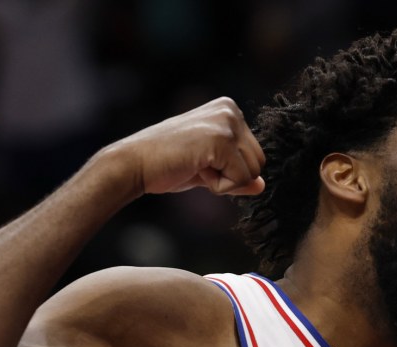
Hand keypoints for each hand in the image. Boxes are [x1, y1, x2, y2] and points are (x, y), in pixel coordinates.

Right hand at [101, 97, 265, 196]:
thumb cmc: (167, 164)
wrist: (134, 164)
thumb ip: (236, 173)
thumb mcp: (209, 169)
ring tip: (195, 166)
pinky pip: (240, 179)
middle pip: (258, 163)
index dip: (228, 169)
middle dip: (230, 176)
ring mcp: (226, 123)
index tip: (199, 160)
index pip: (254, 155)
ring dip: (224, 181)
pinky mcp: (221, 139)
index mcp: (229, 109)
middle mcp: (231, 110)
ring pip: (252, 172)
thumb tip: (262, 185)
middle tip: (197, 165)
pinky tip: (195, 169)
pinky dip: (218, 186)